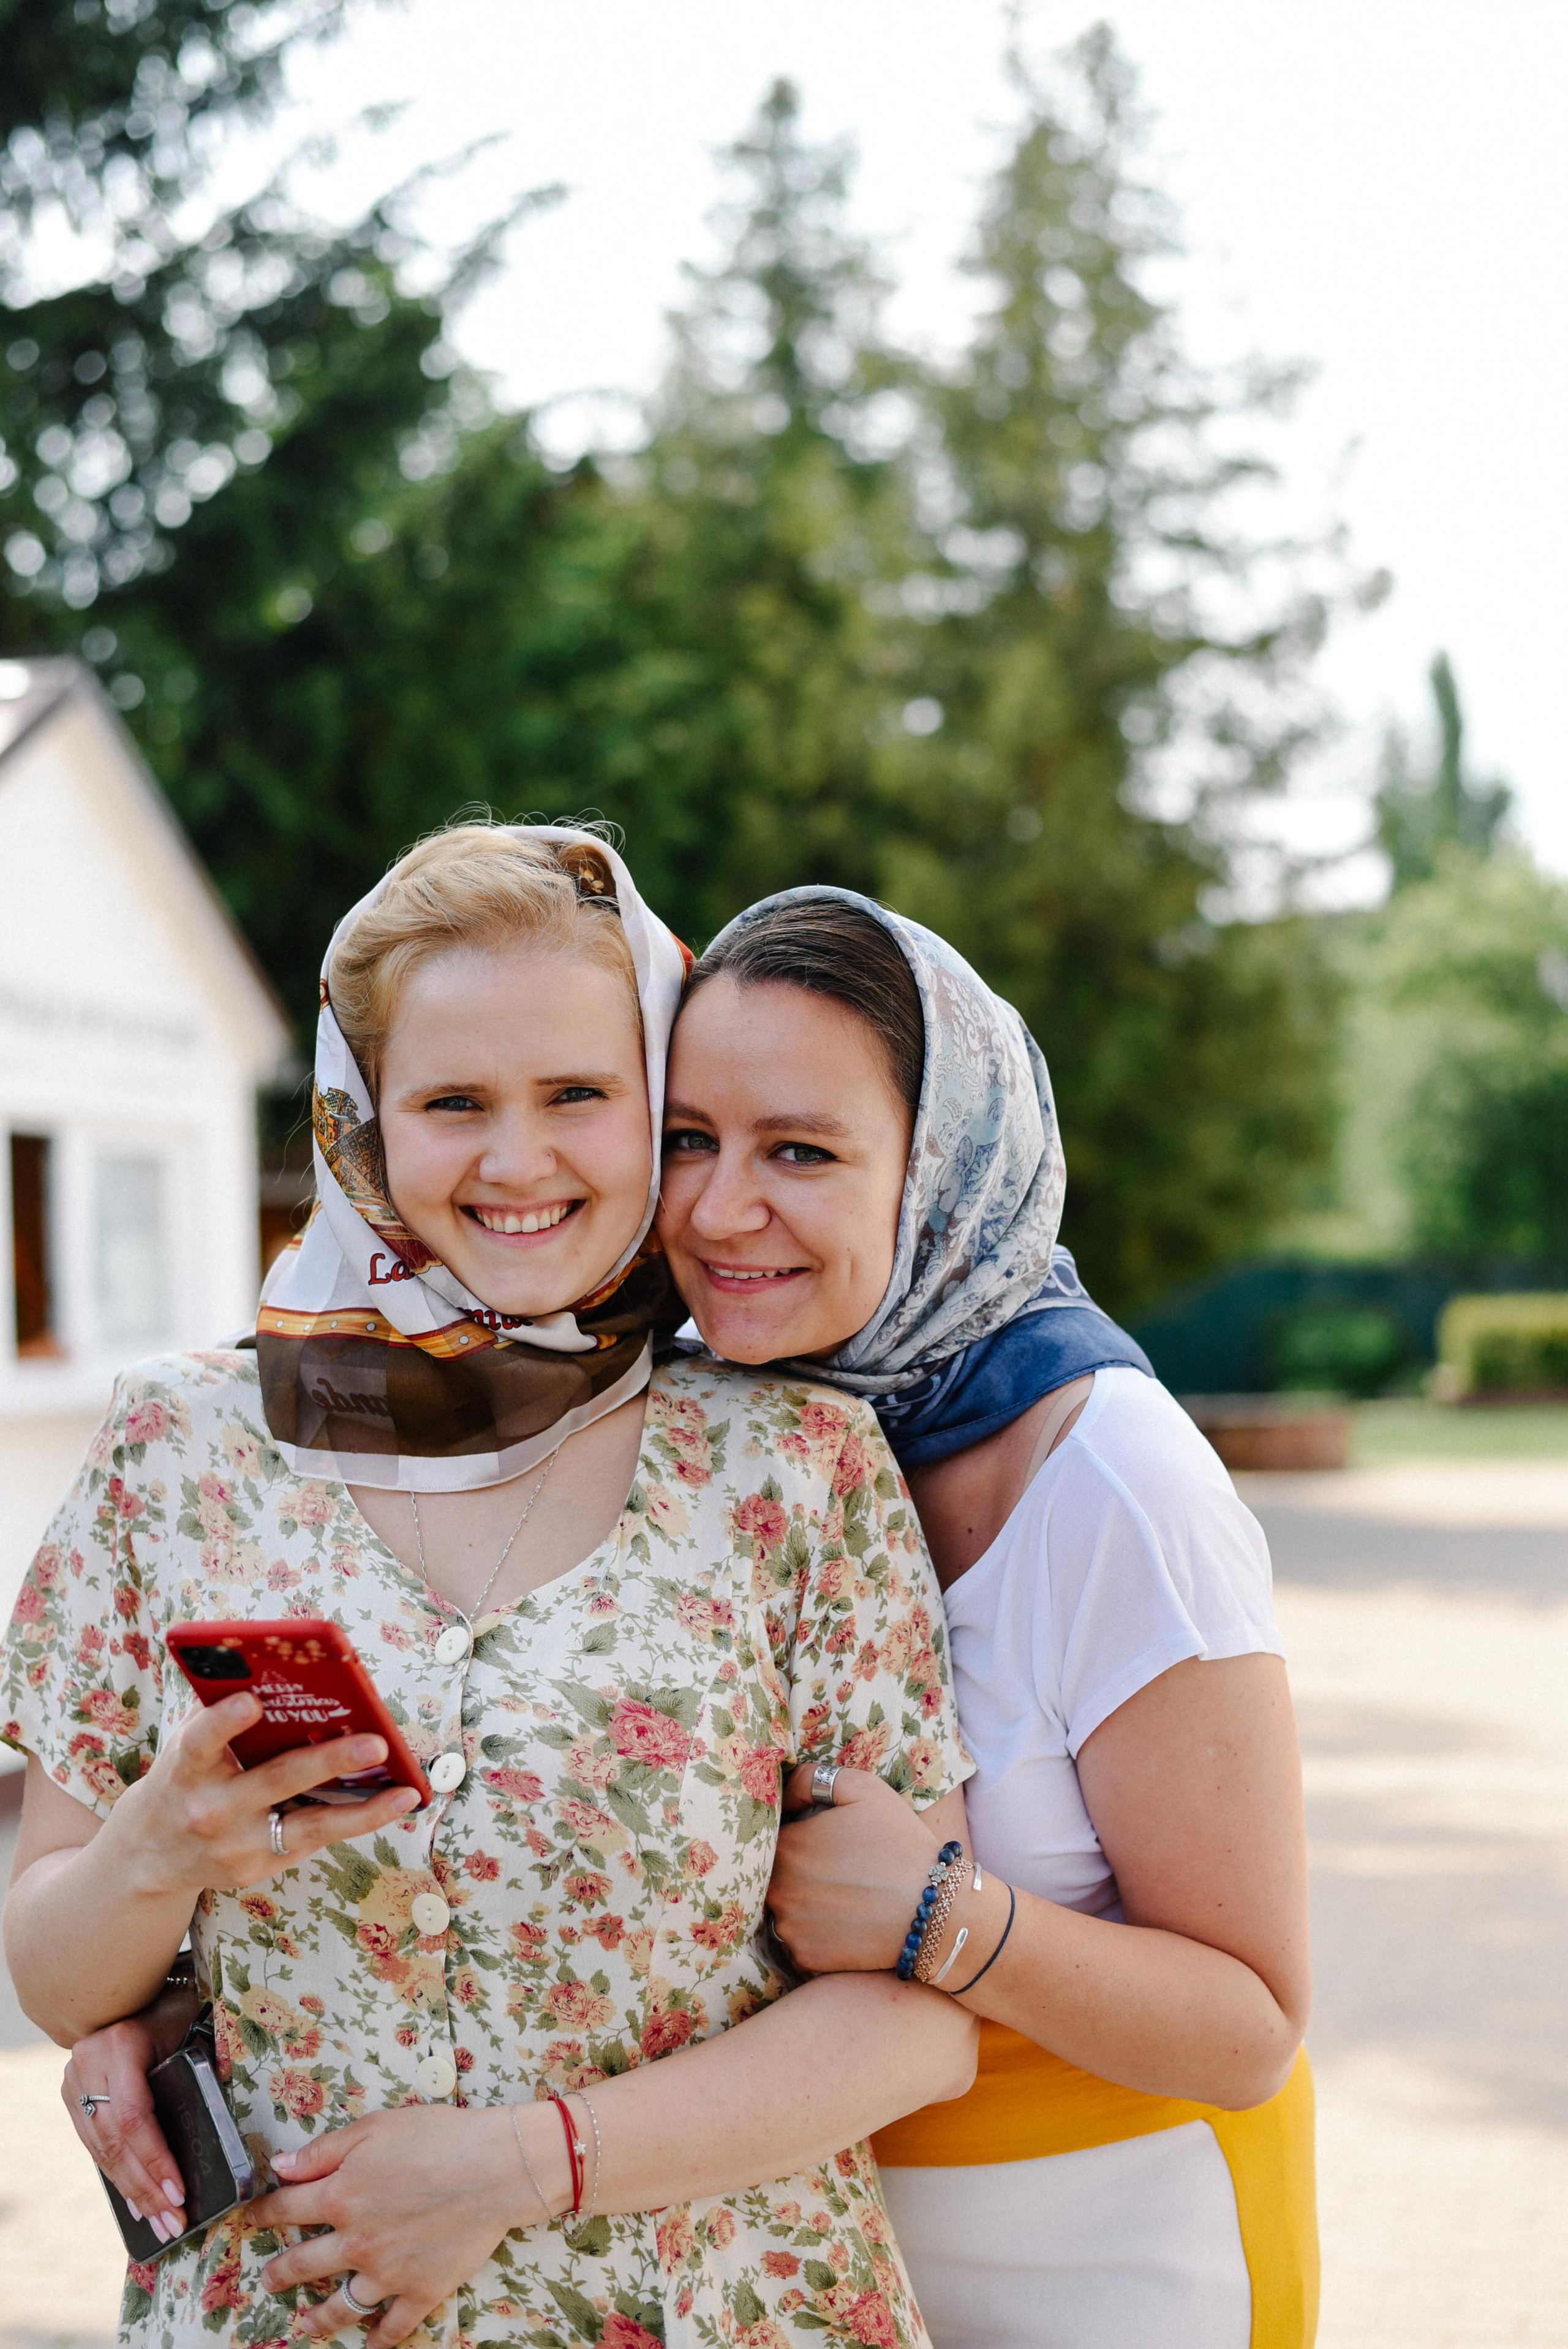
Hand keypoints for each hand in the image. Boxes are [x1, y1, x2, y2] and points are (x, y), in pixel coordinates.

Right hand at [62, 1987, 200, 2239]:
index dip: (156, 2159)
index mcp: (120, 2044)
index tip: (179, 2192)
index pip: (134, 2117)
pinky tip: (137, 2202)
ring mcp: (75, 2081)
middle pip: (115, 2142)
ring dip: (132, 2191)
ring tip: (160, 2224)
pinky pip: (95, 2145)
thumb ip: (203, 2067)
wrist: (139, 1986)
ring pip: (101, 2150)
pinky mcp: (73, 2094)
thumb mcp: (192, 2024)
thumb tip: (230, 2124)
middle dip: (146, 2188)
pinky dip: (118, 2175)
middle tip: (173, 2223)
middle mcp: (89, 2064)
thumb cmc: (178, 2004)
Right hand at [104, 1691, 421, 1899]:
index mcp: (187, 1768)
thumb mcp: (186, 1746)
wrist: (148, 1856)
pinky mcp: (257, 1869)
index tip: (253, 1701)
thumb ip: (222, 1714)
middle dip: (329, 1761)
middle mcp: (211, 1809)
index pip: (202, 1741)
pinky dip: (356, 1821)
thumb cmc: (182, 1779)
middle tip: (375, 1743)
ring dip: (363, 1810)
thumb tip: (282, 1673)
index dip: (225, 1722)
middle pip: (275, 1781)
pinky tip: (394, 1802)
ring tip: (406, 1790)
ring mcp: (236, 1845)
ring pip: (308, 1825)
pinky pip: (313, 1840)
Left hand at [251, 2104, 562, 2345]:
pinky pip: (393, 2327)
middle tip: (268, 2279)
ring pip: (341, 2306)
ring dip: (317, 2318)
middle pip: (303, 2264)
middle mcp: (355, 2242)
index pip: (287, 2208)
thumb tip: (281, 2166)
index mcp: (340, 2196)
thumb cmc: (438, 2137)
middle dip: (280, 2272)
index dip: (264, 2213)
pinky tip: (370, 2344)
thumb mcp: (374, 2128)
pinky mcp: (420, 2292)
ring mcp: (387, 2273)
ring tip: (304, 2324)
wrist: (495, 2167)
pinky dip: (379, 2340)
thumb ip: (324, 2150)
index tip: (252, 2218)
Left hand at [771, 1765, 945, 1974]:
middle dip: (795, 1868)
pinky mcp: (805, 1957)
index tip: (820, 1839)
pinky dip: (814, 1932)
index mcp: (787, 1845)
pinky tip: (843, 1921)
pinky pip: (797, 1940)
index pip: (769, 1835)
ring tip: (840, 1894)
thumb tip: (783, 1790)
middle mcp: (778, 1888)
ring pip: (782, 1907)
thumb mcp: (863, 1788)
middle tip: (833, 1868)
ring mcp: (790, 1927)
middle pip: (772, 1873)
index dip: (793, 1834)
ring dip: (801, 1901)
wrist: (934, 1909)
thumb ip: (813, 1778)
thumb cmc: (900, 1842)